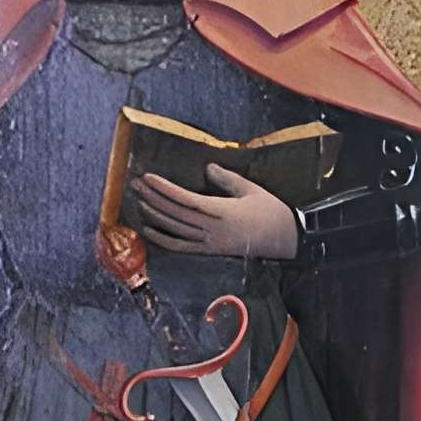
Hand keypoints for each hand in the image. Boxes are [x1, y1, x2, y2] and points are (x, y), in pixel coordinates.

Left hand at [134, 166, 299, 258]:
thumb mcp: (251, 190)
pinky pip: (180, 247)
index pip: (183, 198)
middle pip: (174, 213)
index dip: (163, 188)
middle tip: (135, 184)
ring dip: (154, 215)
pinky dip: (162, 239)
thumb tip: (208, 168)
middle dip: (152, 197)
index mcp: (221, 211)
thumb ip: (227, 179)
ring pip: (173, 229)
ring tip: (139, 200)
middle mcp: (211, 229)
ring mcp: (208, 243)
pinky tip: (149, 230)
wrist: (285, 240)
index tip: (148, 177)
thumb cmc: (271, 212)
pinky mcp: (209, 252)